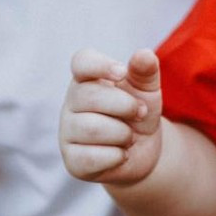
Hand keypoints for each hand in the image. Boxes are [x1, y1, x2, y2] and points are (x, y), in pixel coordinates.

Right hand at [59, 48, 163, 185]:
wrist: (143, 151)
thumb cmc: (139, 112)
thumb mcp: (148, 90)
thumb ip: (145, 71)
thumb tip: (143, 54)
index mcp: (88, 79)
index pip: (81, 62)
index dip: (99, 65)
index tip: (122, 73)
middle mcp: (72, 103)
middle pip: (88, 96)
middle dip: (125, 105)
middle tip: (140, 112)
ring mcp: (68, 133)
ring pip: (92, 128)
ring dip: (123, 133)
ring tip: (130, 136)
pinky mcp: (73, 161)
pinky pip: (92, 157)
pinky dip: (117, 156)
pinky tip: (121, 154)